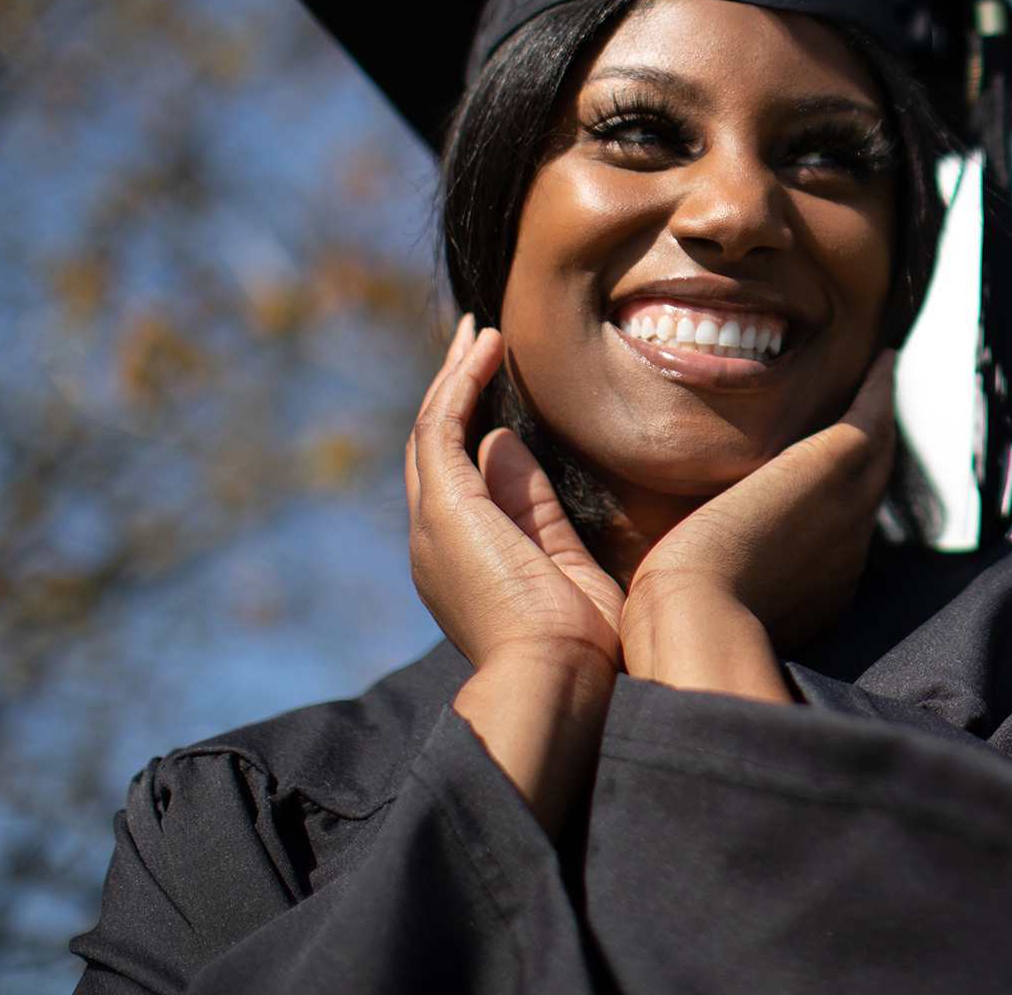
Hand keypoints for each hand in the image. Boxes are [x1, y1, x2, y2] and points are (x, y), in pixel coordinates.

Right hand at [408, 317, 623, 830]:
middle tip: (475, 342)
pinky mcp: (445, 509)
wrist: (559, 678)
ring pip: (431, 431)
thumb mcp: (562, 561)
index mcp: (462, 563)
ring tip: (479, 332)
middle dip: (452, 392)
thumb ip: (534, 506)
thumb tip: (506, 442)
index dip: (472, 430)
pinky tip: (483, 347)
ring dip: (453, 376)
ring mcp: (434, 526)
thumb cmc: (580, 646)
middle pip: (433, 449)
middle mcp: (436, 543)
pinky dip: (460, 382)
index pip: (458, 482)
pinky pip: (442, 427)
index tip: (498, 392)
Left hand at [618, 350, 898, 700]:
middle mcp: (848, 550)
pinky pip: (870, 418)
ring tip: (881, 382)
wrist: (697, 613)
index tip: (821, 488)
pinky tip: (882, 360)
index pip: (836, 534)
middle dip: (870, 459)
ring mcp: (850, 508)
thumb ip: (717, 583)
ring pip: (876, 453)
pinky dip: (879, 390)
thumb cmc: (680, 619)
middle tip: (872, 417)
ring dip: (880, 417)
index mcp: (822, 589)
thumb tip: (689, 568)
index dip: (833, 505)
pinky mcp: (835, 466)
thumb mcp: (711, 604)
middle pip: (868, 490)